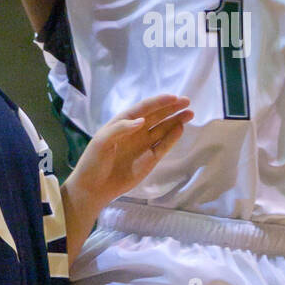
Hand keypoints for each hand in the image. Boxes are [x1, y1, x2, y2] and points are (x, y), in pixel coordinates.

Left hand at [69, 93, 192, 210]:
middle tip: (187, 101)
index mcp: (123, 122)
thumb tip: (142, 120)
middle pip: (157, 116)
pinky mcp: (150, 159)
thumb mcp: (102, 141)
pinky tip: (180, 128)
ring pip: (163, 129)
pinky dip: (172, 137)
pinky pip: (164, 145)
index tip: (173, 98)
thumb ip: (121, 128)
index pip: (144, 108)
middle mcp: (136, 131)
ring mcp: (144, 145)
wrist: (94, 187)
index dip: (159, 102)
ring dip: (176, 120)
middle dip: (172, 108)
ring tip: (190, 113)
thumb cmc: (94, 161)